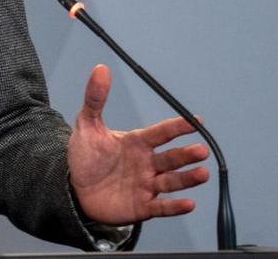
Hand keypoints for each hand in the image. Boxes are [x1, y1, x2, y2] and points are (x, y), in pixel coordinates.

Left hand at [68, 64, 209, 225]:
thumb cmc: (86, 157)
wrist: (75, 189)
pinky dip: (174, 207)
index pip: (161, 132)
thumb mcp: (87, 125)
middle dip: (186, 154)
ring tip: (202, 174)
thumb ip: (95, 99)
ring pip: (171, 181)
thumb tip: (100, 69)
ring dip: (187, 179)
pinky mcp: (141, 206)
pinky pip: (161, 207)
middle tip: (201, 150)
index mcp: (137, 142)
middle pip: (171, 157)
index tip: (195, 121)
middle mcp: (146, 163)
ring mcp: (146, 185)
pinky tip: (188, 204)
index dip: (178, 126)